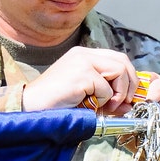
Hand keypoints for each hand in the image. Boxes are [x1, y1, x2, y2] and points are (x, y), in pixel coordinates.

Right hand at [23, 47, 138, 112]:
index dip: (128, 78)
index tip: (126, 98)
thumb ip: (108, 99)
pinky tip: (87, 105)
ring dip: (118, 93)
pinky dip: (102, 101)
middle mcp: (83, 54)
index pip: (117, 58)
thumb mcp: (87, 98)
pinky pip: (106, 88)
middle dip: (129, 85)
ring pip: (119, 71)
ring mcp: (82, 61)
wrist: (30, 107)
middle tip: (122, 103)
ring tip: (104, 106)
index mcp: (83, 55)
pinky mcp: (81, 74)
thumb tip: (129, 106)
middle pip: (123, 60)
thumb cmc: (55, 104)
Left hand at [116, 73, 159, 160]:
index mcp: (154, 82)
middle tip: (139, 111)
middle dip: (148, 99)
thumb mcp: (129, 119)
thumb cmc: (144, 130)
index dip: (135, 89)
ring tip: (148, 121)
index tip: (126, 102)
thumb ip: (122, 110)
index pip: (146, 77)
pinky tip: (159, 127)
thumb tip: (115, 105)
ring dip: (156, 113)